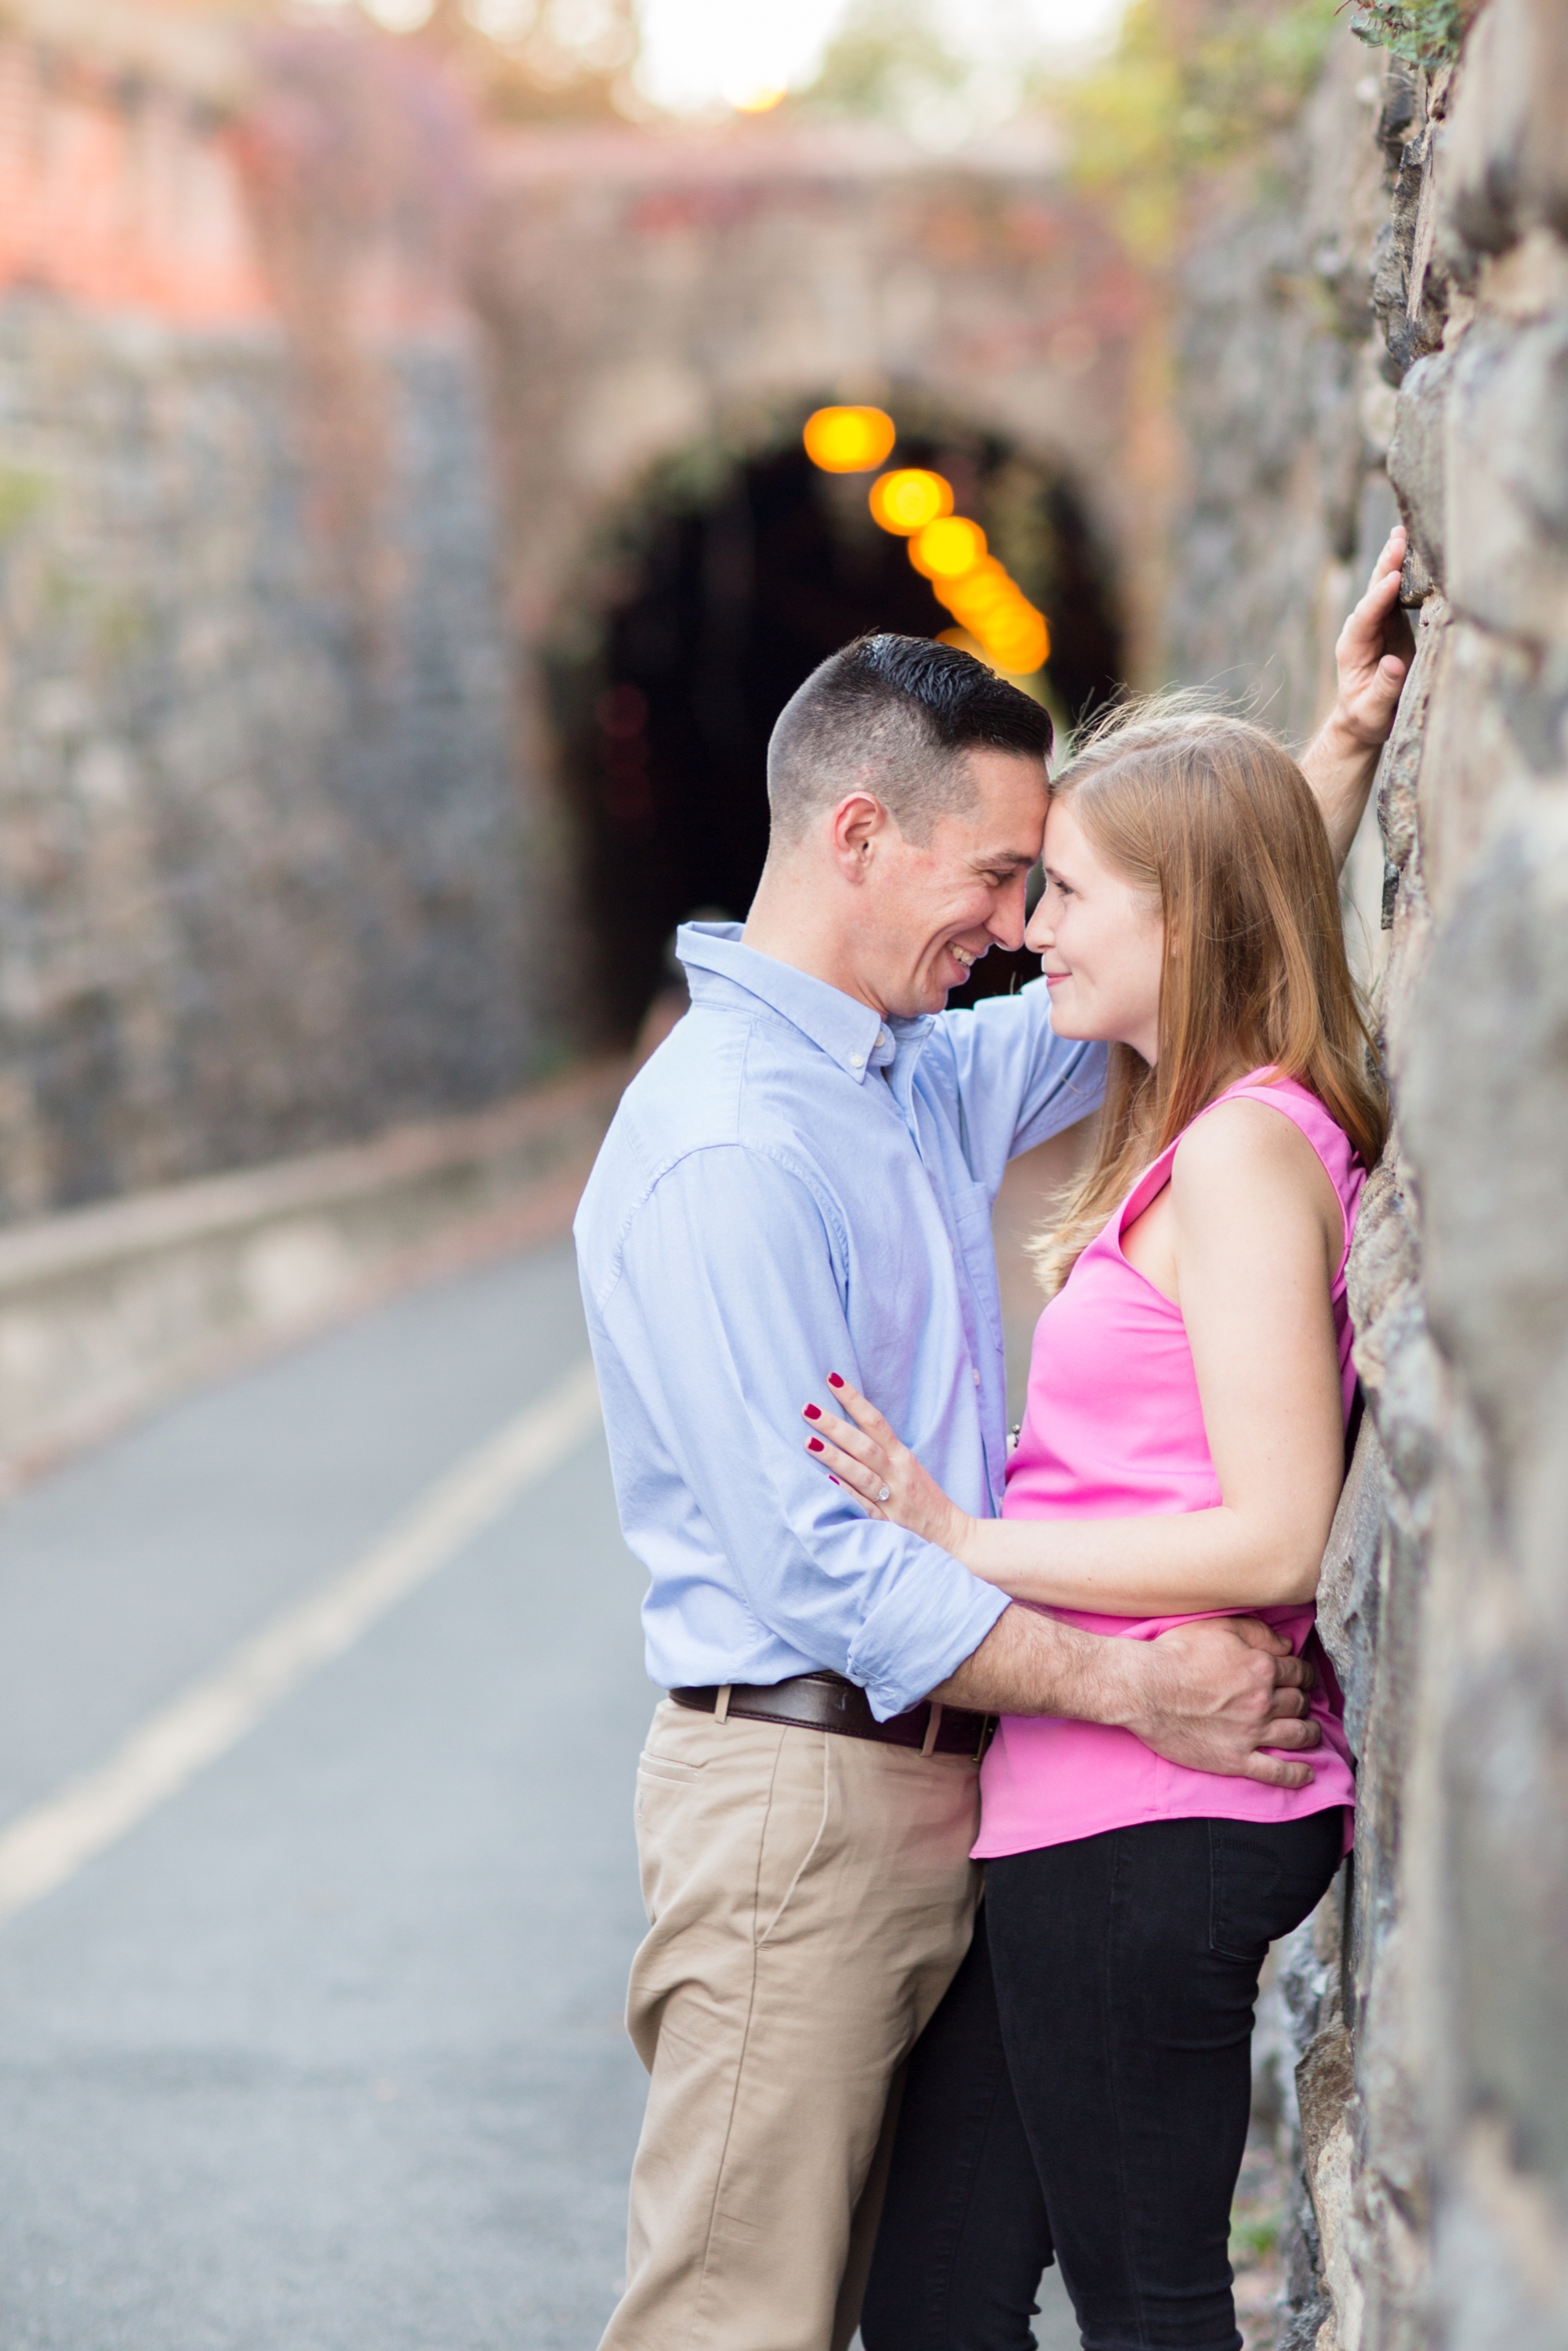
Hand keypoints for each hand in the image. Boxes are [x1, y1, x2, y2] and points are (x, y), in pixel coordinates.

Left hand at [802, 1373, 971, 1554]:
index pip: (876, 1421)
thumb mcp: (908, 1467)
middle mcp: (897, 1474)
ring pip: (861, 1474)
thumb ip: (882, 1451)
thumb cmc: (924, 1498)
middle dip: (835, 1426)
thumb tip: (846, 1428)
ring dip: (834, 1457)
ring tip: (808, 1442)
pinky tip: (825, 1481)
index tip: (832, 1379)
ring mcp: (892, 1499)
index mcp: (902, 1457)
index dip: (854, 1400)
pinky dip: (846, 1493)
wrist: (951, 1534)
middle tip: (808, 1409)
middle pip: (864, 1445)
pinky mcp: (887, 1523)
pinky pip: (864, 1506)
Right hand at [1119, 1615, 1320, 1789]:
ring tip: (1310, 1732)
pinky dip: (1296, 1775)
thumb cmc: (1177, 1653)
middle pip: (1300, 1703)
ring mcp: (1252, 1733)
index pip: (1299, 1672)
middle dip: (1304, 1701)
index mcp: (1262, 1668)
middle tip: (1300, 1702)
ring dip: (1310, 1733)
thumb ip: (1258, 1632)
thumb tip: (1287, 1645)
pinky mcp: (1236, 1759)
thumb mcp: (1218, 1627)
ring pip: (1298, 1736)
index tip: (1302, 1678)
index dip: (1304, 1674)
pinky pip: (1276, 1773)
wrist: (1145, 1688)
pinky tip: (1307, 1775)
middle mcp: (1264, 1701)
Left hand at [1328, 525, 1414, 750]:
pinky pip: (1398, 592)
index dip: (1379, 598)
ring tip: (1403, 532)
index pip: (1365, 617)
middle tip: (1398, 538)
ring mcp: (1377, 623)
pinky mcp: (1392, 622)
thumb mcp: (1373, 711)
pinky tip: (1413, 549)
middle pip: (1373, 593)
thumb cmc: (1368, 718)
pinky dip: (1405, 571)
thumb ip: (1383, 689)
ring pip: (1384, 587)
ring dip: (1394, 560)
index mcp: (1352, 648)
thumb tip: (1394, 664)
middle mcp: (1361, 629)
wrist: (1363, 719)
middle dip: (1385, 566)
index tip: (1394, 579)